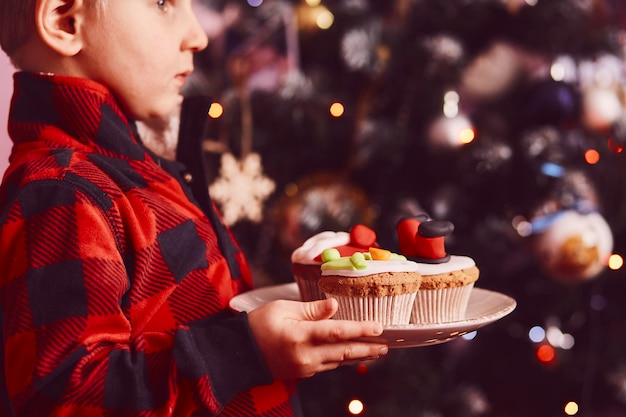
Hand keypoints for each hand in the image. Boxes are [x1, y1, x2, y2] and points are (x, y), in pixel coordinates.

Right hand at [247, 298, 387, 379]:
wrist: (241, 353)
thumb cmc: (259, 325)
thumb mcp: (282, 308)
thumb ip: (311, 309)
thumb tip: (335, 306)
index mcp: (300, 335)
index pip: (337, 332)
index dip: (360, 330)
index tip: (378, 327)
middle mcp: (306, 355)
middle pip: (343, 351)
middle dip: (367, 348)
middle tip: (386, 345)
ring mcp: (305, 366)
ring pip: (338, 361)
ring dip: (358, 355)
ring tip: (376, 350)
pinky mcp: (304, 372)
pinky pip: (328, 365)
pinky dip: (342, 359)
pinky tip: (352, 354)